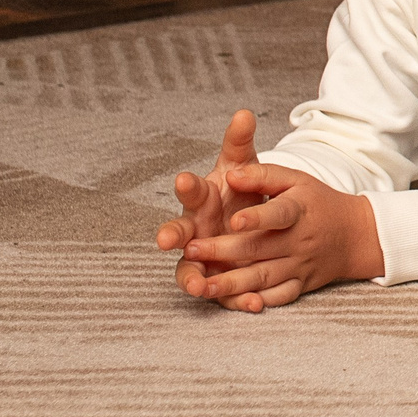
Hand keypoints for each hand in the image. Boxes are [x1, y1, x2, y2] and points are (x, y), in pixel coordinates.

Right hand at [155, 110, 273, 298]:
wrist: (253, 222)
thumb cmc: (240, 192)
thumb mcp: (243, 167)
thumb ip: (240, 143)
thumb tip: (244, 113)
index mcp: (202, 199)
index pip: (191, 190)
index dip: (187, 186)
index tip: (184, 178)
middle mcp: (195, 230)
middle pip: (178, 232)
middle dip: (170, 235)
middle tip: (165, 240)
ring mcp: (203, 257)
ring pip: (190, 271)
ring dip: (192, 279)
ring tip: (198, 287)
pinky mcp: (218, 280)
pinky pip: (223, 293)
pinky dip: (235, 300)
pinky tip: (251, 303)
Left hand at [156, 116, 381, 312]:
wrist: (355, 235)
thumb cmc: (318, 202)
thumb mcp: (297, 180)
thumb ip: (263, 176)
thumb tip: (230, 175)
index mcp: (299, 209)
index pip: (278, 214)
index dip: (258, 217)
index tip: (234, 219)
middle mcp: (300, 239)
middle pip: (259, 248)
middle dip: (223, 251)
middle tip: (191, 250)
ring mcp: (300, 265)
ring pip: (263, 277)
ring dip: (231, 283)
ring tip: (202, 285)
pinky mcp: (300, 285)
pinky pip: (278, 297)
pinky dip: (257, 302)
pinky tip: (234, 303)